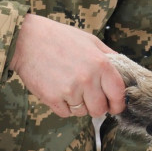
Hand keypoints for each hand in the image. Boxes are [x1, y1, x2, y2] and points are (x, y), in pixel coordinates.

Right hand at [9, 14, 126, 117]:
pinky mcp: (53, 98)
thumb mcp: (90, 40)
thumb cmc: (59, 37)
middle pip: (100, 109)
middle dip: (96, 106)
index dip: (118, 103)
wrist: (27, 39)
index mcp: (100, 64)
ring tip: (69, 88)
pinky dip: (63, 106)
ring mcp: (70, 90)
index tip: (114, 105)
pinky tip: (58, 90)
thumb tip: (124, 71)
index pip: (118, 94)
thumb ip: (109, 56)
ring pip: (82, 112)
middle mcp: (87, 79)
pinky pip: (65, 113)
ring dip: (78, 105)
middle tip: (88, 97)